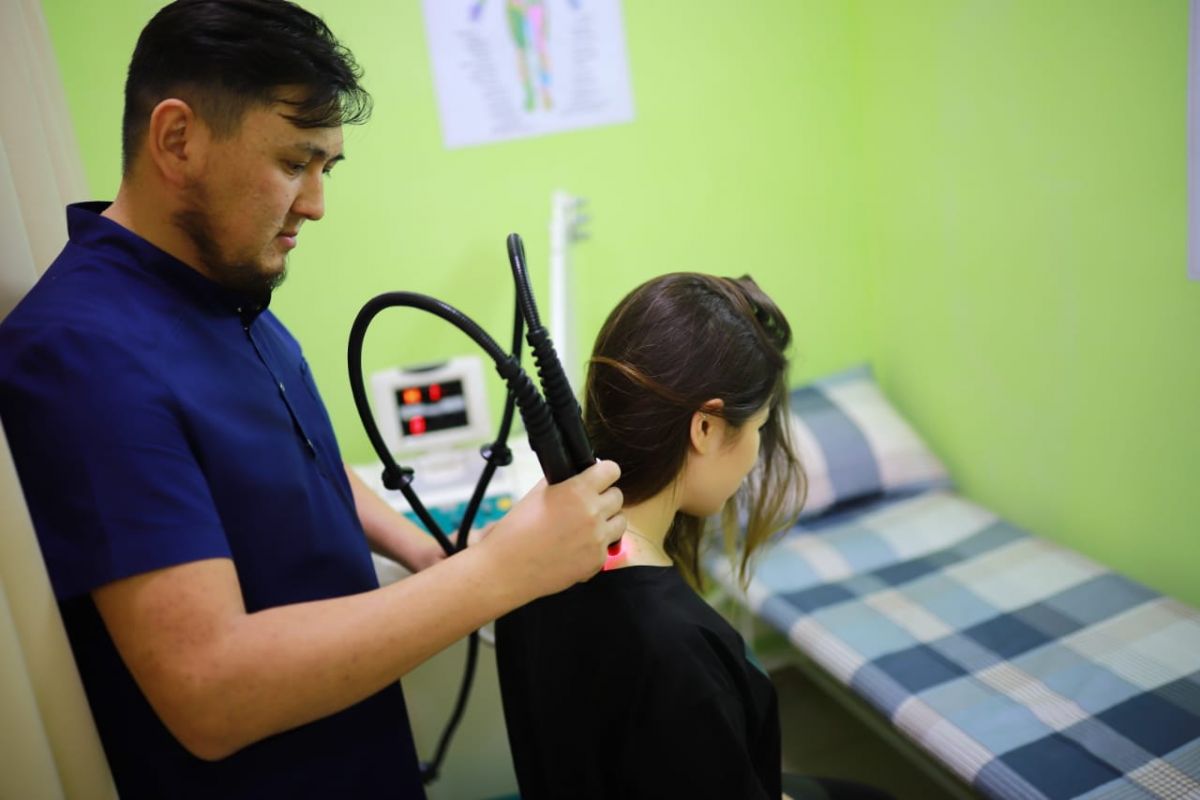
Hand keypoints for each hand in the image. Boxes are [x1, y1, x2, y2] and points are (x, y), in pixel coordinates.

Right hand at [478, 459, 623, 598]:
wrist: (507, 568)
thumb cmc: (516, 531)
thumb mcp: (536, 495)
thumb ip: (562, 483)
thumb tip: (576, 475)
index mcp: (577, 491)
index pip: (611, 470)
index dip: (605, 472)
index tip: (601, 477)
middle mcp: (592, 513)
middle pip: (618, 496)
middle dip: (605, 498)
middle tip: (589, 504)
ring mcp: (598, 539)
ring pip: (621, 521)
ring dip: (608, 521)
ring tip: (588, 527)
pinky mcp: (598, 561)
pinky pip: (608, 547)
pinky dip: (596, 546)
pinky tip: (576, 548)